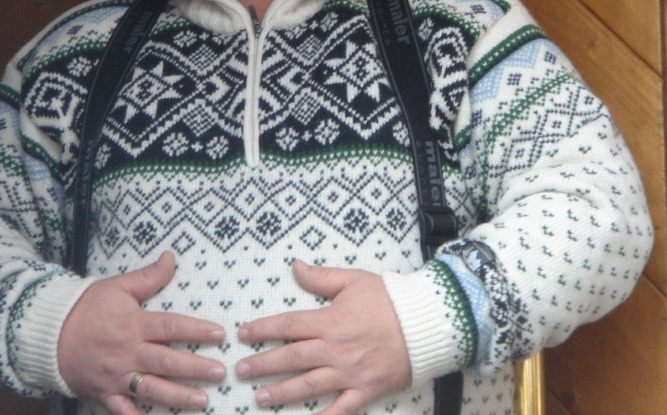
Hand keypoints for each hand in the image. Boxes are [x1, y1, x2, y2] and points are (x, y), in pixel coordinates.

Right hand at [58, 251, 225, 413]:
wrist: (48, 334)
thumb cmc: (87, 308)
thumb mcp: (118, 286)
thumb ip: (148, 276)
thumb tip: (171, 256)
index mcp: (133, 324)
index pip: (171, 327)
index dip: (196, 330)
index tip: (219, 334)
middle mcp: (127, 352)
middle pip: (166, 362)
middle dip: (195, 369)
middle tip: (220, 372)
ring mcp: (116, 376)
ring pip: (151, 389)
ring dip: (178, 397)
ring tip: (203, 401)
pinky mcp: (105, 393)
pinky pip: (123, 412)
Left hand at [236, 261, 410, 413]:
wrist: (426, 323)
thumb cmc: (390, 299)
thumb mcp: (354, 280)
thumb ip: (321, 277)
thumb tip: (295, 266)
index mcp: (330, 321)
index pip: (288, 325)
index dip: (263, 329)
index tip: (243, 334)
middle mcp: (335, 349)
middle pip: (291, 357)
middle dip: (263, 364)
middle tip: (240, 371)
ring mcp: (350, 372)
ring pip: (308, 385)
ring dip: (281, 392)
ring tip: (259, 397)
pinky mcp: (366, 390)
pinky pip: (341, 408)